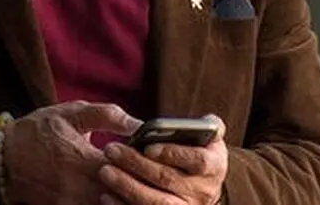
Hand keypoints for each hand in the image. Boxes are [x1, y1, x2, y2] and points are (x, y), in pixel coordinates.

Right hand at [2, 100, 142, 204]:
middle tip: (149, 176)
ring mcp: (72, 204)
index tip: (151, 158)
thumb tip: (139, 123)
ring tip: (133, 186)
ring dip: (123, 197)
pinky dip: (107, 202)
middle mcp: (81, 188)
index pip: (129, 172)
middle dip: (139, 186)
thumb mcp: (72, 113)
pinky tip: (112, 193)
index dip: (144, 167)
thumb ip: (107, 116)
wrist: (3, 156)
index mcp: (86, 160)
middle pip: (123, 196)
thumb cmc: (39, 131)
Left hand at [97, 114, 228, 204]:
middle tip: (111, 150)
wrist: (199, 184)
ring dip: (128, 187)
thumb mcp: (206, 135)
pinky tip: (106, 196)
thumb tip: (190, 123)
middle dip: (136, 164)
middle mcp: (204, 191)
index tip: (147, 147)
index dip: (173, 154)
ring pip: (157, 203)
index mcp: (214, 165)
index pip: (198, 160)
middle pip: (168, 180)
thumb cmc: (197, 150)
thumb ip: (201, 125)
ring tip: (105, 172)